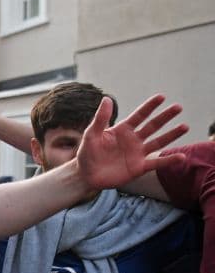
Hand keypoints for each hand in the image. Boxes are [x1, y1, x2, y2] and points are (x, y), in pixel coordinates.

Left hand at [73, 95, 187, 190]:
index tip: (161, 97)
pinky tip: (181, 157)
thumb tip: (107, 98)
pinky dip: (169, 161)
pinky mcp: (139, 167)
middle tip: (178, 107)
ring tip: (185, 126)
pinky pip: (156, 163)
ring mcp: (138, 153)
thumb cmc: (87, 153)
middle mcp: (133, 139)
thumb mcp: (91, 134)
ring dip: (172, 135)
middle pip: (152, 126)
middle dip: (165, 117)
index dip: (149, 106)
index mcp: (123, 130)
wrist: (86, 175)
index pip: (139, 115)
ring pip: (158, 142)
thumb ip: (100, 118)